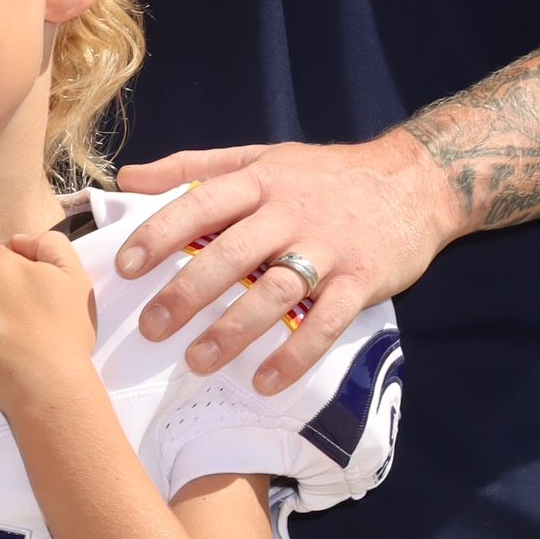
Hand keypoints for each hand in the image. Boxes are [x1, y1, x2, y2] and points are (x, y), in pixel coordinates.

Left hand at [113, 132, 460, 390]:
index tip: (124, 267)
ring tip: (196, 360)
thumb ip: (193, 168)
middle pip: (231, 253)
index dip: (160, 234)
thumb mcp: (260, 157)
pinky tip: (267, 381)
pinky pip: (326, 322)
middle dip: (186, 292)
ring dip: (234, 330)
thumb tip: (127, 178)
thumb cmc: (324, 175)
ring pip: (275, 291)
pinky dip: (296, 354)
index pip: (202, 204)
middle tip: (151, 327)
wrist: (415, 181)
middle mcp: (290, 212)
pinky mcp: (362, 280)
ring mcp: (328, 248)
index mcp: (261, 180)